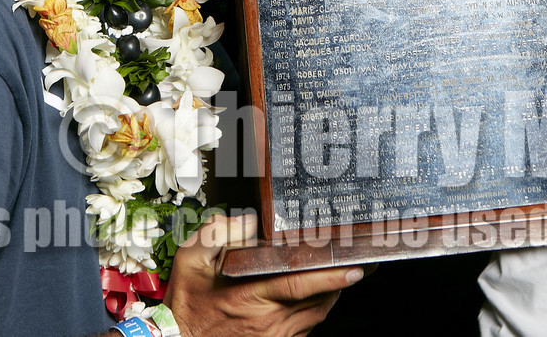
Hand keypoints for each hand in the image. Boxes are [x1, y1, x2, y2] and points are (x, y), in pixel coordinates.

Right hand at [164, 213, 363, 336]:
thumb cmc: (188, 305)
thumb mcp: (190, 262)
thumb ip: (215, 235)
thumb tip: (246, 221)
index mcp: (251, 297)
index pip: (299, 285)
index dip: (331, 277)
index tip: (355, 268)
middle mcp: (269, 320)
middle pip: (318, 300)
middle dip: (340, 281)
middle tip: (358, 262)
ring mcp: (276, 336)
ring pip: (317, 314)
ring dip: (331, 294)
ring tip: (341, 273)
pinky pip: (308, 327)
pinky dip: (316, 310)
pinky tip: (316, 294)